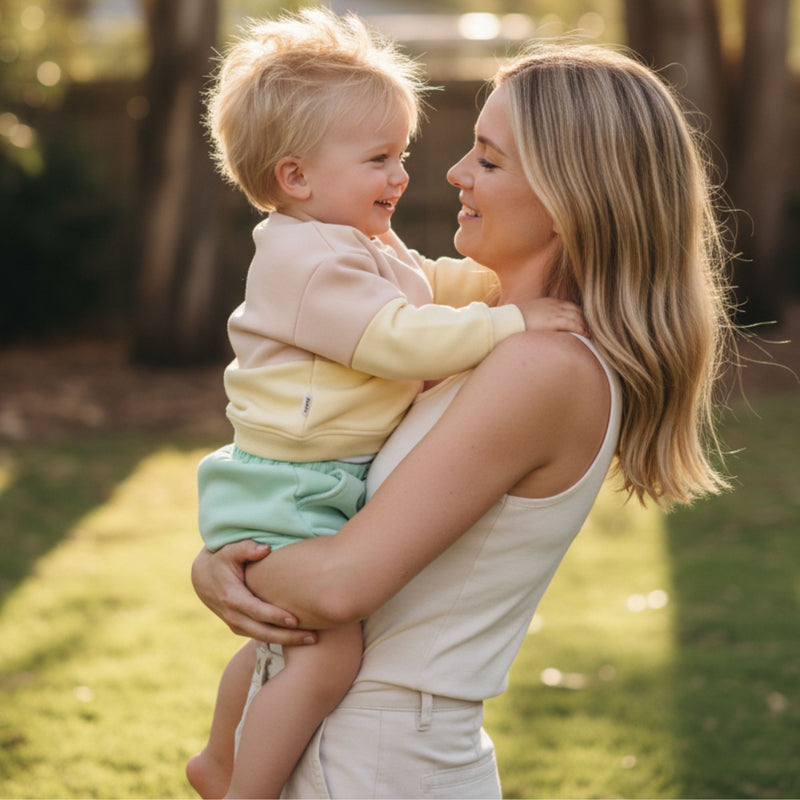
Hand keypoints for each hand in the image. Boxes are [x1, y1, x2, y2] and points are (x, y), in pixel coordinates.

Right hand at [191, 541, 317, 645]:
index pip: (256, 611)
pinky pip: (260, 636)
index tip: (295, 620)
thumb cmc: (221, 560)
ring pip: (263, 637)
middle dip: (288, 636)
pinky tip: (298, 637)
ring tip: (311, 639)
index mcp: (231, 597)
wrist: (203, 577)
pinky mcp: (240, 627)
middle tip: (313, 637)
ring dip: (286, 641)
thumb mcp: (229, 550)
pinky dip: (279, 639)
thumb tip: (265, 549)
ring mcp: (235, 624)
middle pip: (262, 631)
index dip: (275, 616)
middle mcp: (233, 615)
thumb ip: (246, 548)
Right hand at [517, 297, 588, 336]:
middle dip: (585, 319)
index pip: (570, 306)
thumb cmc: (516, 320)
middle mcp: (555, 305)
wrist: (508, 320)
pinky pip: (573, 323)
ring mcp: (555, 312)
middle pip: (576, 310)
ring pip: (577, 316)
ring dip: (585, 325)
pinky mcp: (553, 321)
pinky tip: (585, 334)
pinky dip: (581, 328)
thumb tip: (541, 324)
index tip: (583, 322)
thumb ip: (540, 316)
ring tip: (590, 333)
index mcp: (550, 302)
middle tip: (590, 329)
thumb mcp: (531, 313)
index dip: (578, 314)